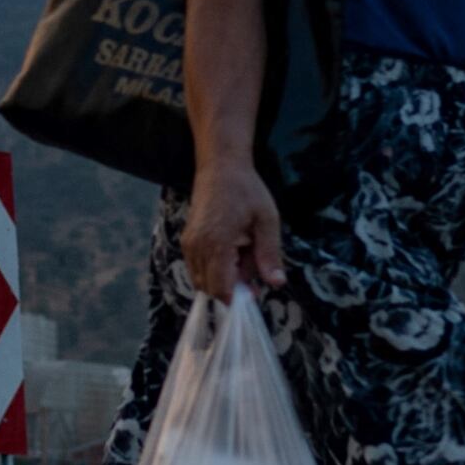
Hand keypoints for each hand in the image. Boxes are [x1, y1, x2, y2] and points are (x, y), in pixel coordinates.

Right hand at [181, 161, 283, 296]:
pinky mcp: (187, 240)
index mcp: (217, 243)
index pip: (221, 289)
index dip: (238, 297)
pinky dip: (213, 268)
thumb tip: (276, 284)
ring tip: (241, 256)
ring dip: (222, 278)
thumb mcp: (266, 220)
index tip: (255, 291)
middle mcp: (197, 247)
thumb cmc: (246, 190)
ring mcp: (189, 244)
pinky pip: (197, 267)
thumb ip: (269, 254)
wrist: (220, 166)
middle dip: (231, 288)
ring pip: (201, 279)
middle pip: (210, 288)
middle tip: (252, 268)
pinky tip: (231, 250)